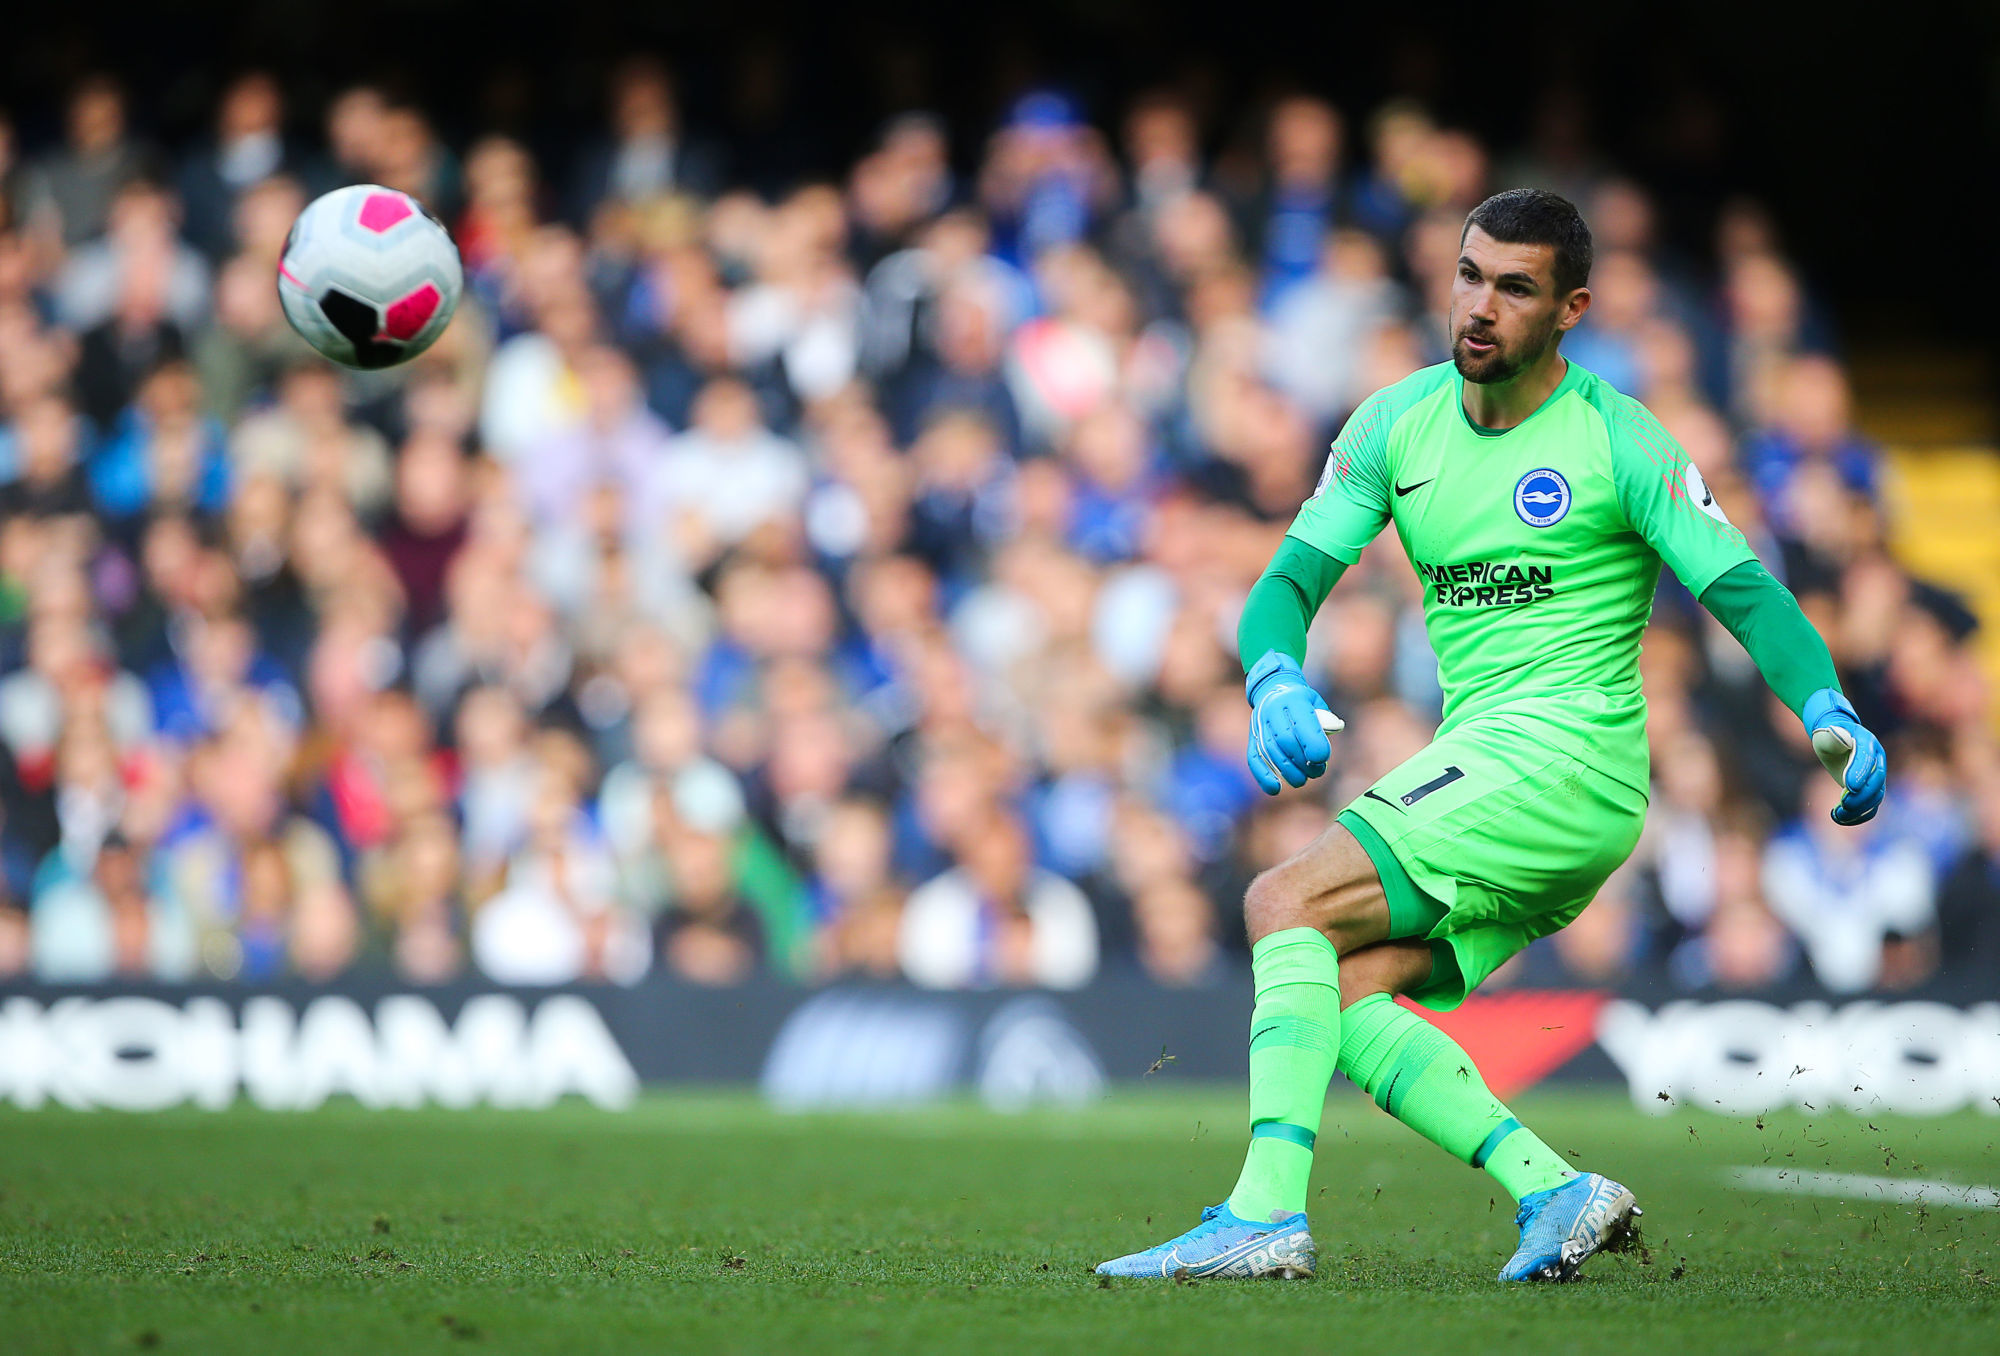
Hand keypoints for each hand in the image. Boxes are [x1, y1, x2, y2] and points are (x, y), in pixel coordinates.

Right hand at [1244, 651, 1343, 794]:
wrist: (1272, 689)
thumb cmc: (1302, 701)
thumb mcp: (1317, 703)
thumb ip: (1325, 719)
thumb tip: (1333, 729)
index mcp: (1292, 698)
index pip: (1302, 722)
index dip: (1313, 743)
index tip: (1322, 758)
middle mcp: (1272, 710)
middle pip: (1286, 741)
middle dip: (1302, 761)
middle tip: (1316, 772)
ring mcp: (1259, 724)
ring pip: (1271, 752)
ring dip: (1288, 771)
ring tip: (1303, 780)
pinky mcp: (1252, 738)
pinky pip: (1254, 758)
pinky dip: (1263, 776)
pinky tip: (1275, 789)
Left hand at [1802, 689, 1886, 825]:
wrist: (1834, 738)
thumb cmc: (1829, 734)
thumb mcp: (1827, 733)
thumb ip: (1834, 737)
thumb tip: (1842, 741)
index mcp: (1868, 742)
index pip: (1868, 759)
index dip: (1860, 773)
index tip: (1849, 787)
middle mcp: (1876, 760)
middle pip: (1876, 782)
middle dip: (1861, 796)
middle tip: (1843, 804)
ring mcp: (1875, 776)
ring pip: (1875, 798)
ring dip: (1859, 809)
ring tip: (1837, 814)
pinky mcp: (1868, 789)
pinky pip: (1870, 806)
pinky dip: (1858, 816)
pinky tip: (1840, 819)